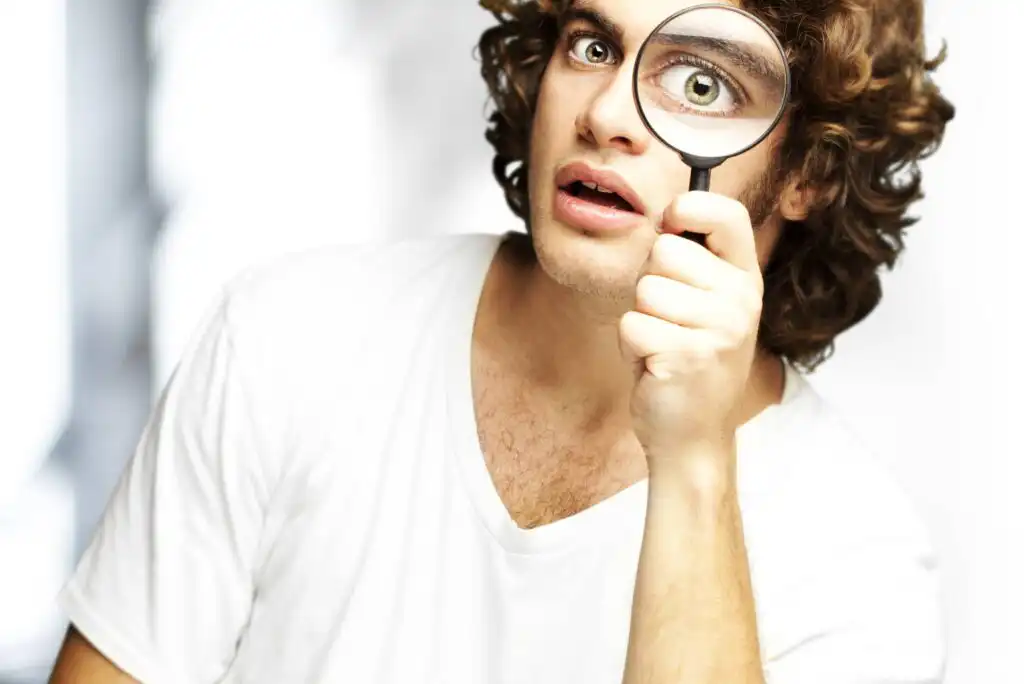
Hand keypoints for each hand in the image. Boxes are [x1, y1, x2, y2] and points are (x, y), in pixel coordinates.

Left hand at [619, 191, 763, 462]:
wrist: (692, 434)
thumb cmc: (687, 361)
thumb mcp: (704, 305)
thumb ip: (693, 262)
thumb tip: (666, 214)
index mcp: (746, 280)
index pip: (729, 214)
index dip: (690, 206)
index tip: (672, 221)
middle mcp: (742, 300)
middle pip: (664, 250)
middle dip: (649, 283)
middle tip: (667, 320)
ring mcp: (719, 329)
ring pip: (643, 289)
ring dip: (640, 319)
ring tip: (661, 345)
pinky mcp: (688, 355)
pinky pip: (630, 324)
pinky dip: (629, 346)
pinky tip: (654, 365)